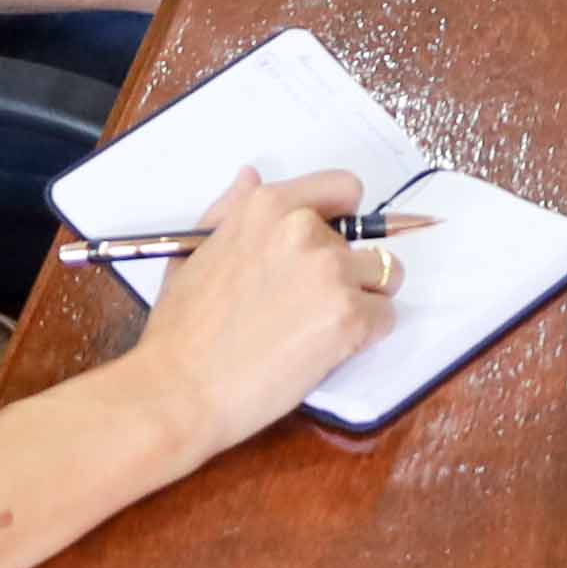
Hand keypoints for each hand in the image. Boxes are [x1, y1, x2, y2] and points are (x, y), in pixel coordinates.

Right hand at [121, 168, 402, 452]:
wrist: (180, 390)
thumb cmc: (181, 331)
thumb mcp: (195, 251)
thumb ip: (230, 210)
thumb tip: (252, 176)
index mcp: (268, 206)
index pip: (344, 188)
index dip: (344, 219)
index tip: (332, 245)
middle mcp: (304, 229)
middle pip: (366, 241)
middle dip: (347, 271)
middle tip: (306, 307)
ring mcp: (330, 271)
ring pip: (385, 275)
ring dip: (364, 300)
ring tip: (319, 328)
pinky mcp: (349, 316)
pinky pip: (386, 316)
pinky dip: (366, 335)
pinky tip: (325, 350)